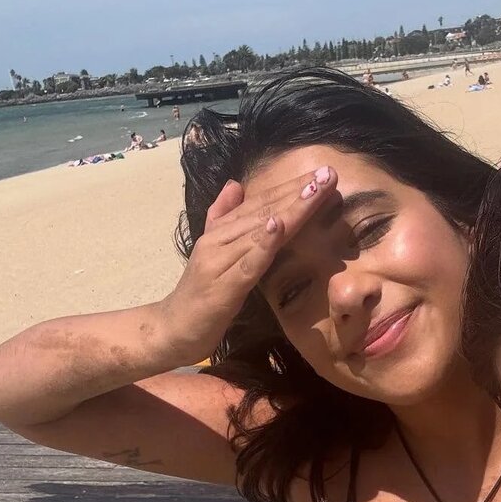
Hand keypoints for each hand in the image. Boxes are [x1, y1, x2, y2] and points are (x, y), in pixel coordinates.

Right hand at [157, 166, 337, 358]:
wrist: (172, 330)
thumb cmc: (200, 295)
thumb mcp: (214, 253)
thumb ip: (222, 218)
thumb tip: (235, 184)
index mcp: (221, 232)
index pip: (260, 203)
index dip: (290, 186)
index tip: (322, 172)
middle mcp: (219, 240)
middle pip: (264, 211)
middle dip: (298, 191)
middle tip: (328, 173)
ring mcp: (219, 262)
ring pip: (259, 231)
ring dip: (290, 209)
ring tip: (315, 190)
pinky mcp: (223, 288)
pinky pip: (248, 264)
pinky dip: (265, 244)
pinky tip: (281, 225)